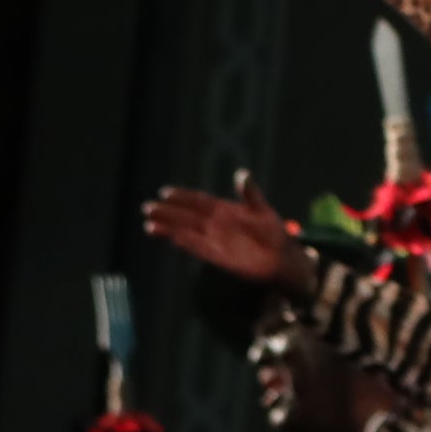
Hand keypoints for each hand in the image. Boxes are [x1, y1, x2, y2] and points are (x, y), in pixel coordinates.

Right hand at [142, 179, 310, 293]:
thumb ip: (250, 193)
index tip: (165, 192)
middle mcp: (216, 225)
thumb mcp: (261, 208)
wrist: (283, 258)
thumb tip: (242, 173)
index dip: (183, 197)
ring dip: (170, 229)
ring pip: (188, 232)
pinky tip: (174, 238)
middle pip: (188, 216)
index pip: (199, 201)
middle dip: (168, 212)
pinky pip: (200, 248)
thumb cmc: (272, 232)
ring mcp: (216, 241)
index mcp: (225, 211)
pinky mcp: (220, 257)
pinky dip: (188, 242)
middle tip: (147, 207)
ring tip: (150, 224)